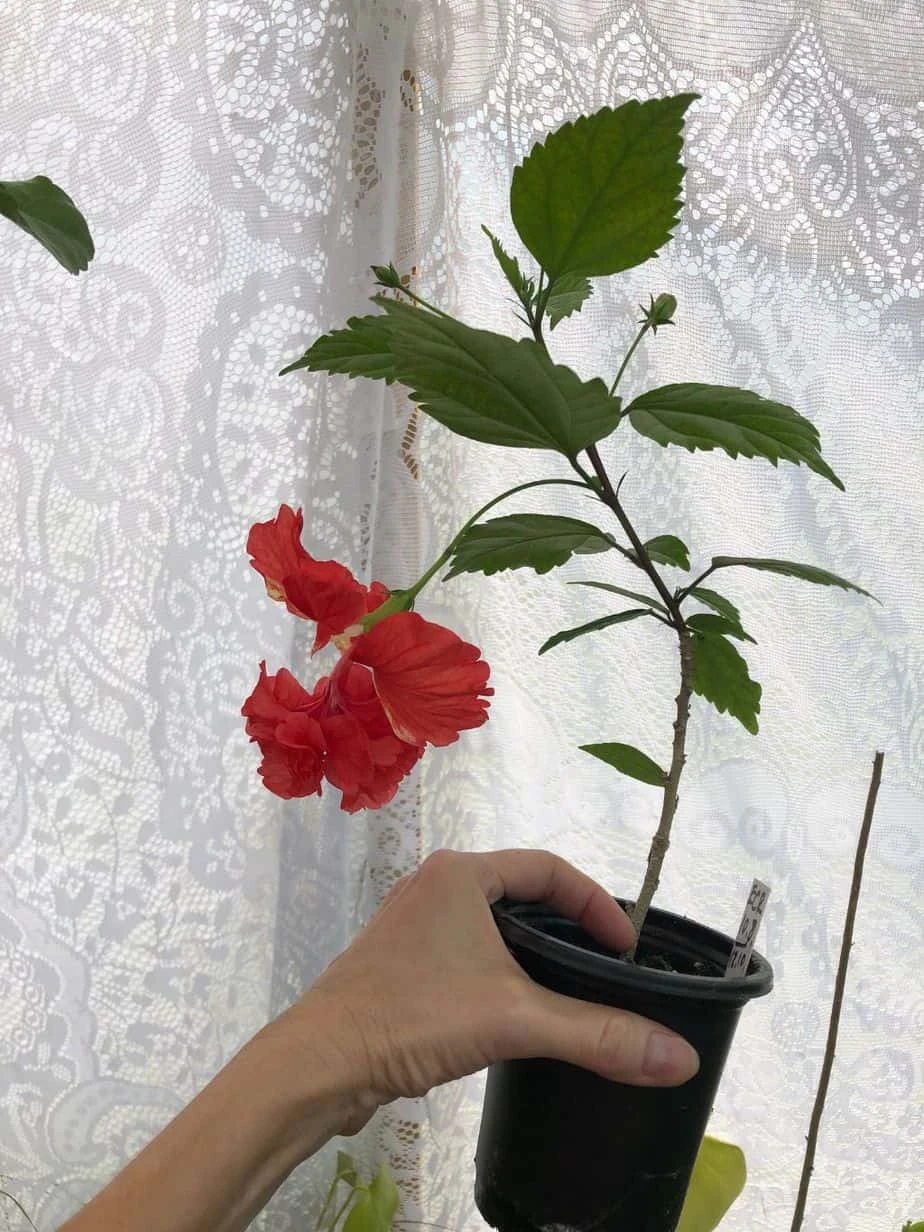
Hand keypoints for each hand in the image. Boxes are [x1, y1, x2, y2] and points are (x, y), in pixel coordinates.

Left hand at [292, 848, 699, 1131]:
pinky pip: (468, 954)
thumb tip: (681, 1057)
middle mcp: (435, 886)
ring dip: (535, 954)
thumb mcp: (515, 1019)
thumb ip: (599, 1035)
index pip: (550, 869)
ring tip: (573, 992)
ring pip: (493, 927)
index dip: (597, 905)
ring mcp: (413, 924)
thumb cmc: (413, 1016)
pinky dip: (503, 974)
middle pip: (523, 894)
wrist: (319, 1063)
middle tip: (608, 970)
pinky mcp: (400, 963)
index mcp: (460, 873)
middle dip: (570, 928)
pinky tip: (518, 1013)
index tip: (628, 949)